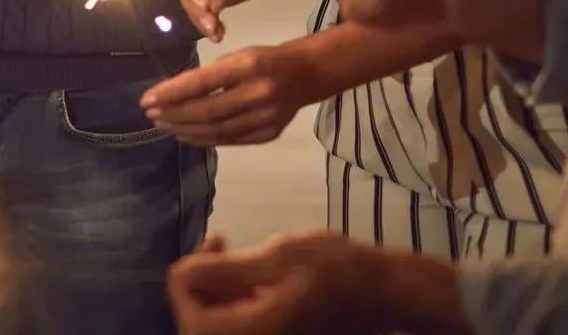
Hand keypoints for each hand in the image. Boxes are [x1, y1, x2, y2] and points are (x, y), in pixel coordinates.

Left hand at [141, 42, 317, 145]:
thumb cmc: (264, 59)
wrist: (306, 75)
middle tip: (152, 115)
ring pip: (217, 130)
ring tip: (164, 125)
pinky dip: (205, 139)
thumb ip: (210, 75)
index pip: (201, 83)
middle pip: (207, 111)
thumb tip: (173, 94)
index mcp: (248, 66)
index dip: (171, 93)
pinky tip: (187, 135)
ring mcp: (265, 117)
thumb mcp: (238, 55)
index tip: (147, 99)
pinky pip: (230, 140)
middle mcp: (258, 93)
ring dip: (185, 130)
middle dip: (174, 114)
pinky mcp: (269, 134)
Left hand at [167, 231, 387, 334]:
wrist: (386, 290)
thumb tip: (181, 273)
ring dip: (215, 288)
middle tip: (215, 242)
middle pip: (203, 325)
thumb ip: (227, 270)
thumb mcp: (281, 256)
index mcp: (257, 332)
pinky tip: (249, 269)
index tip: (204, 245)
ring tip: (229, 248)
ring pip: (221, 324)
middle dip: (199, 284)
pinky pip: (242, 324)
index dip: (185, 284)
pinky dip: (235, 297)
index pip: (194, 320)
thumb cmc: (338, 267)